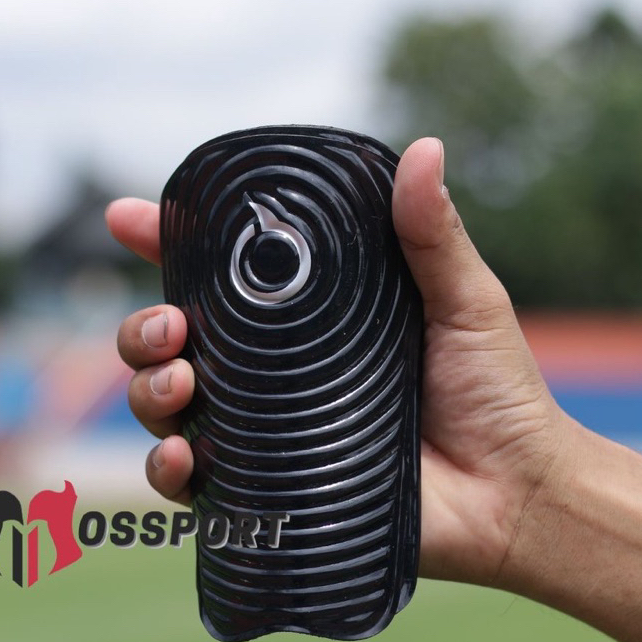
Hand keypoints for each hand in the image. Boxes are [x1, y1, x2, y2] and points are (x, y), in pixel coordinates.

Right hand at [106, 137, 569, 585]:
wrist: (512, 492)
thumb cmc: (495, 392)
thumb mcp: (464, 301)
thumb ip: (434, 234)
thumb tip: (426, 148)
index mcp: (309, 320)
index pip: (223, 276)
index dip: (168, 244)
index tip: (129, 219)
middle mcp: (276, 372)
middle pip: (174, 340)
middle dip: (144, 327)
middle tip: (170, 326)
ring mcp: (267, 431)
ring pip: (167, 404)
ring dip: (147, 388)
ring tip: (179, 382)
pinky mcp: (271, 490)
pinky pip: (195, 481)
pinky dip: (168, 467)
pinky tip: (181, 455)